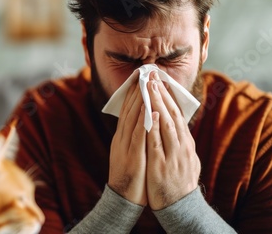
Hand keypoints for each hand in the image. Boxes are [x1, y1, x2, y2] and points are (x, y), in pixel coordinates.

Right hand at [108, 78, 147, 205]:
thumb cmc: (130, 175)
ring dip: (139, 100)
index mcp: (122, 137)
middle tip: (144, 72)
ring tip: (146, 83)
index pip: (127, 110)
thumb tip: (141, 120)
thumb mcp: (129, 151)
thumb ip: (133, 136)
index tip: (140, 76)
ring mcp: (126, 147)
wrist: (123, 198)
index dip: (133, 92)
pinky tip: (149, 109)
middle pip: (129, 110)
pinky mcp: (132, 157)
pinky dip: (143, 122)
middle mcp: (122, 138)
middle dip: (137, 90)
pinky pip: (138, 137)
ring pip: (132, 119)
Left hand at [146, 71, 200, 209]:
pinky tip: (151, 115)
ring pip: (166, 124)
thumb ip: (177, 140)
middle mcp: (181, 145)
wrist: (179, 207)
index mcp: (184, 142)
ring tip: (151, 88)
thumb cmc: (177, 181)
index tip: (160, 79)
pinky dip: (155, 128)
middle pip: (171, 114)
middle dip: (161, 94)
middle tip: (153, 76)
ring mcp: (173, 154)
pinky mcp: (162, 165)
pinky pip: (158, 143)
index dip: (167, 96)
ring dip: (158, 105)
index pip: (176, 114)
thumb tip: (173, 123)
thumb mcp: (181, 157)